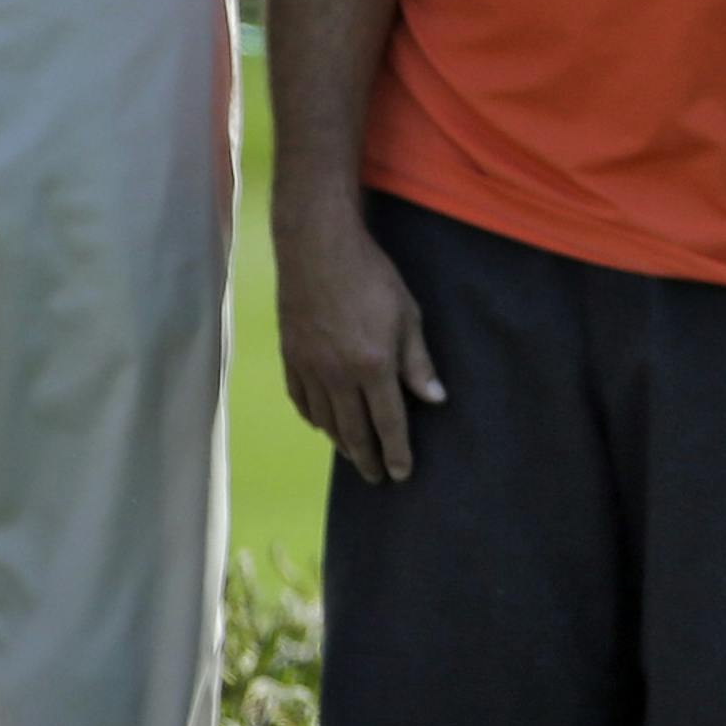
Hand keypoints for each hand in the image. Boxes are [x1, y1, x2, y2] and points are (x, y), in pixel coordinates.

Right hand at [274, 207, 444, 483]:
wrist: (317, 248)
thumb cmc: (371, 277)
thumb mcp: (407, 316)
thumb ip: (418, 363)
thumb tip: (435, 400)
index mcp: (373, 366)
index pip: (389, 423)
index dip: (397, 452)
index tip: (401, 474)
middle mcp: (338, 375)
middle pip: (354, 431)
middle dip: (368, 459)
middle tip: (377, 478)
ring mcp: (310, 367)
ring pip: (325, 421)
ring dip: (341, 443)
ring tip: (355, 456)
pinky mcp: (291, 356)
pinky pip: (301, 400)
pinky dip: (314, 419)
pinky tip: (322, 424)